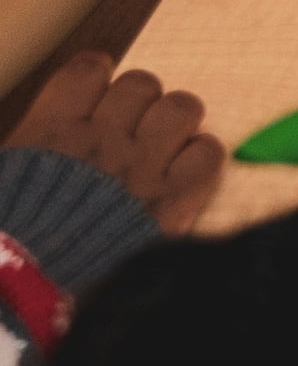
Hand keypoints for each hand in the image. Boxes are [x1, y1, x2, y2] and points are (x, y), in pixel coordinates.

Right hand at [7, 50, 221, 231]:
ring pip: (183, 107)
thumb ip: (28, 151)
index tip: (96, 105)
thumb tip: (42, 138)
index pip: (89, 68)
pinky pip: (210, 152)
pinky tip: (183, 180)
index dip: (98, 82)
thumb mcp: (2, 179)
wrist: (27, 297)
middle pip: (143, 84)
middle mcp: (98, 139)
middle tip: (130, 139)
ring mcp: (140, 165)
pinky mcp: (174, 200)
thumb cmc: (6, 242)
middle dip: (140, 107)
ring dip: (175, 126)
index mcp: (47, 131)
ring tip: (160, 156)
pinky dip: (202, 160)